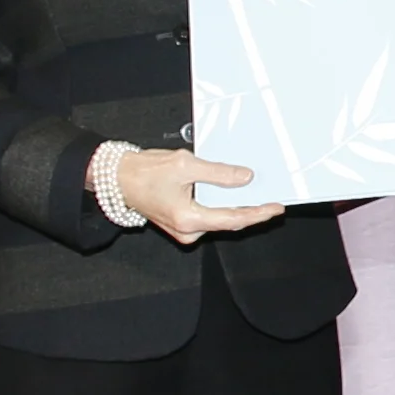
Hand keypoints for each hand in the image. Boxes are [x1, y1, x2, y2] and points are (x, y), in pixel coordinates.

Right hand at [106, 143, 279, 241]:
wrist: (119, 179)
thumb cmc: (144, 172)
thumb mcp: (185, 164)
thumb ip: (218, 173)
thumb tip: (244, 178)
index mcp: (188, 218)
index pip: (234, 219)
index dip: (258, 213)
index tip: (276, 208)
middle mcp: (187, 230)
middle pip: (229, 222)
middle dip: (251, 210)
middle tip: (272, 199)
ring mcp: (183, 230)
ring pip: (219, 220)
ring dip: (236, 207)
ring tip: (256, 194)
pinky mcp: (181, 225)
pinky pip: (208, 217)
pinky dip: (221, 207)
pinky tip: (232, 195)